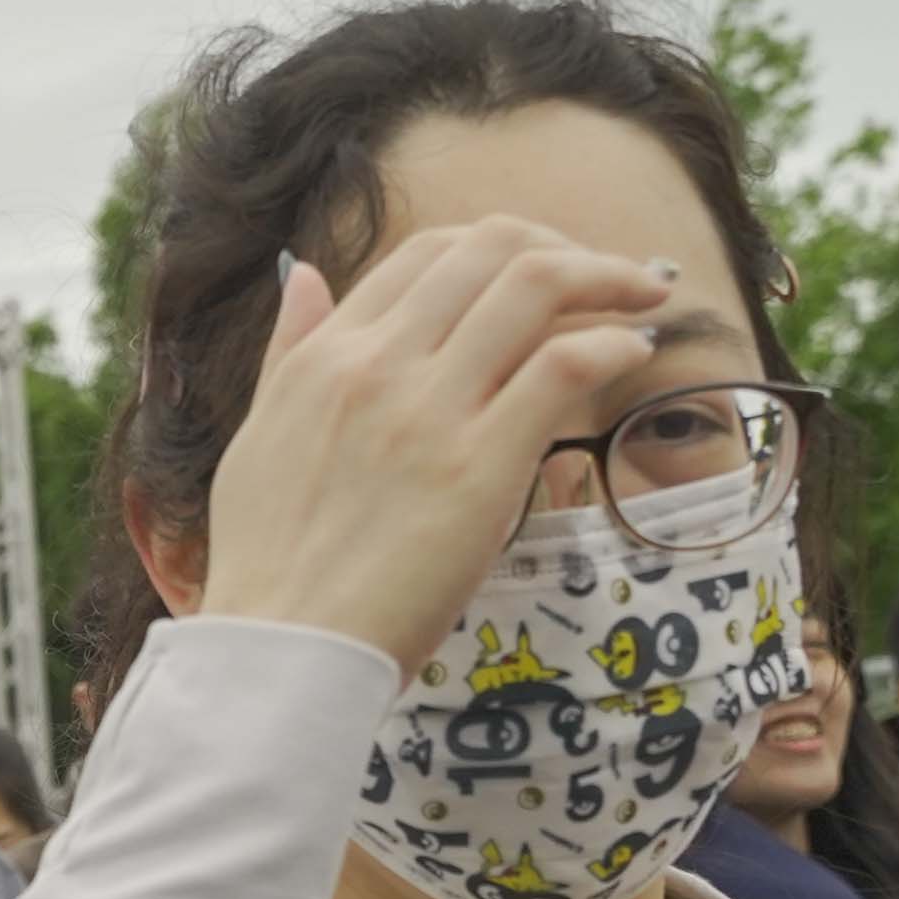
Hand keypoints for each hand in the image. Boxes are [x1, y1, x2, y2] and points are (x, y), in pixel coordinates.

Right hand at [190, 218, 679, 672]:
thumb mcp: (257, 435)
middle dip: (566, 249)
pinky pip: (566, 364)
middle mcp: (377, 365)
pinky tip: (630, 355)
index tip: (538, 273)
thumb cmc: (268, 562)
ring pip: (537, 285)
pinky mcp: (481, 464)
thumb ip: (288, 350)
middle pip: (493, 249)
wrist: (283, 649)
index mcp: (325, 358)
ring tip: (641, 300)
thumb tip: (301, 273)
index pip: (427, 255)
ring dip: (609, 277)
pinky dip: (612, 343)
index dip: (496, 249)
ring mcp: (430, 411)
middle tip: (607, 280)